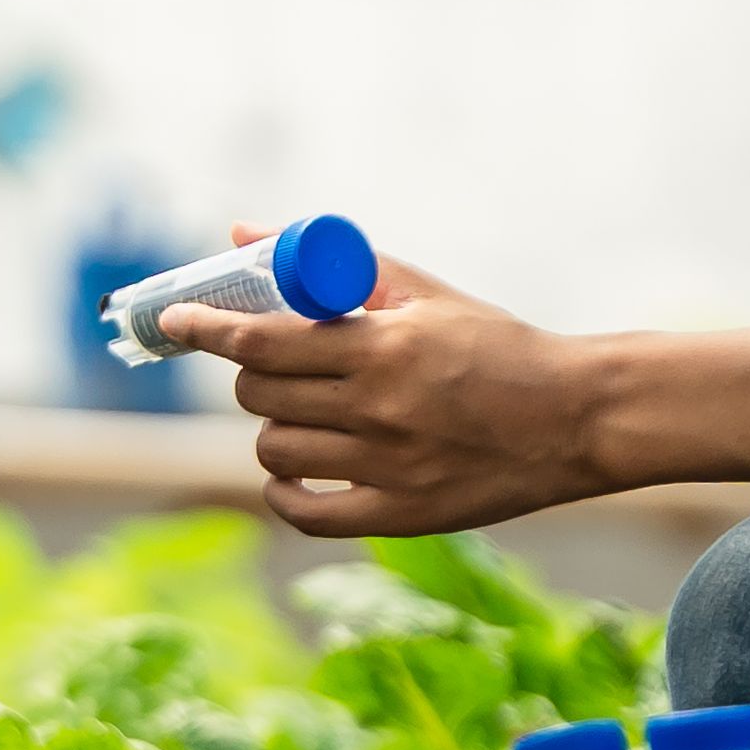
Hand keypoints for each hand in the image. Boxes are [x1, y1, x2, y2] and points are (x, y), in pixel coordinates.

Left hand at [145, 250, 624, 534]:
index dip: (207, 330)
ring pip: (276, 451)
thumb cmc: (497, 345)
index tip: (174, 323)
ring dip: (273, 429)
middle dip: (251, 376)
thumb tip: (247, 233)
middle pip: (260, 396)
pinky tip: (295, 472)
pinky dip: (284, 492)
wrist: (574, 417)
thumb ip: (337, 264)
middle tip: (273, 367)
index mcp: (383, 346)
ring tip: (303, 414)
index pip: (262, 340)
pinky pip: (305, 513)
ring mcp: (389, 468)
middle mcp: (379, 408)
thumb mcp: (423, 293)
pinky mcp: (401, 515)